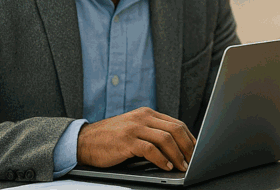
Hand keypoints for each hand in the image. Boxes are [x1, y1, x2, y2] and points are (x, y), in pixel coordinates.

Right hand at [76, 107, 196, 170]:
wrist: (83, 140)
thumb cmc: (110, 138)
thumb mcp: (133, 128)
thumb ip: (152, 131)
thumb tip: (175, 146)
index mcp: (147, 113)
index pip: (176, 123)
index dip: (189, 138)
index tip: (196, 150)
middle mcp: (143, 117)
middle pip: (175, 129)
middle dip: (187, 146)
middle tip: (193, 160)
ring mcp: (134, 128)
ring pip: (165, 139)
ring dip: (177, 155)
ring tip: (182, 166)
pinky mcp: (127, 141)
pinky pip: (150, 149)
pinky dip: (161, 159)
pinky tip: (165, 166)